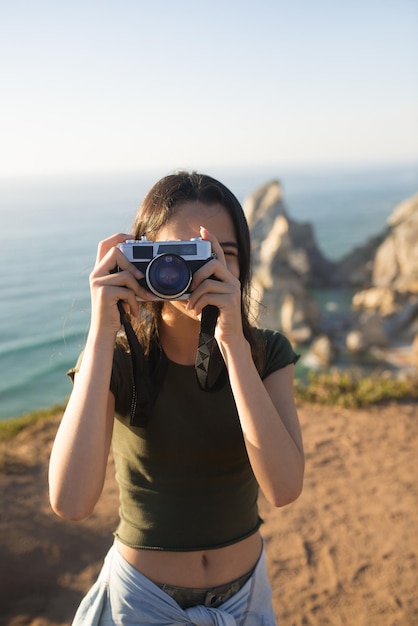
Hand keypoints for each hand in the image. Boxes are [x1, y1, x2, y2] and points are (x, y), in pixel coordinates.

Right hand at [89, 233, 153, 335]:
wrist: (105, 330)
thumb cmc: (116, 310)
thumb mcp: (122, 291)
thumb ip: (127, 278)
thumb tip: (144, 271)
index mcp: (100, 271)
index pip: (104, 245)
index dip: (118, 237)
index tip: (132, 237)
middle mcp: (96, 274)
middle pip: (115, 252)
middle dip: (131, 264)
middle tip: (140, 277)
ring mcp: (98, 282)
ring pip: (126, 274)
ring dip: (138, 289)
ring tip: (143, 300)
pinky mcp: (103, 292)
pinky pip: (128, 291)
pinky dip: (135, 302)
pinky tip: (133, 312)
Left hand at [186, 227, 243, 346]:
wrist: (227, 336)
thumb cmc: (211, 318)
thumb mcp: (199, 301)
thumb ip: (191, 290)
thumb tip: (172, 286)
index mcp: (224, 277)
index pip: (219, 254)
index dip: (212, 241)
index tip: (202, 230)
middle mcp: (232, 280)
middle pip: (214, 264)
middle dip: (198, 274)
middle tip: (190, 288)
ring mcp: (233, 290)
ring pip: (208, 282)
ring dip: (195, 295)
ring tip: (191, 306)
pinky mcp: (231, 301)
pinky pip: (209, 295)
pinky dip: (198, 304)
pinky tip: (196, 312)